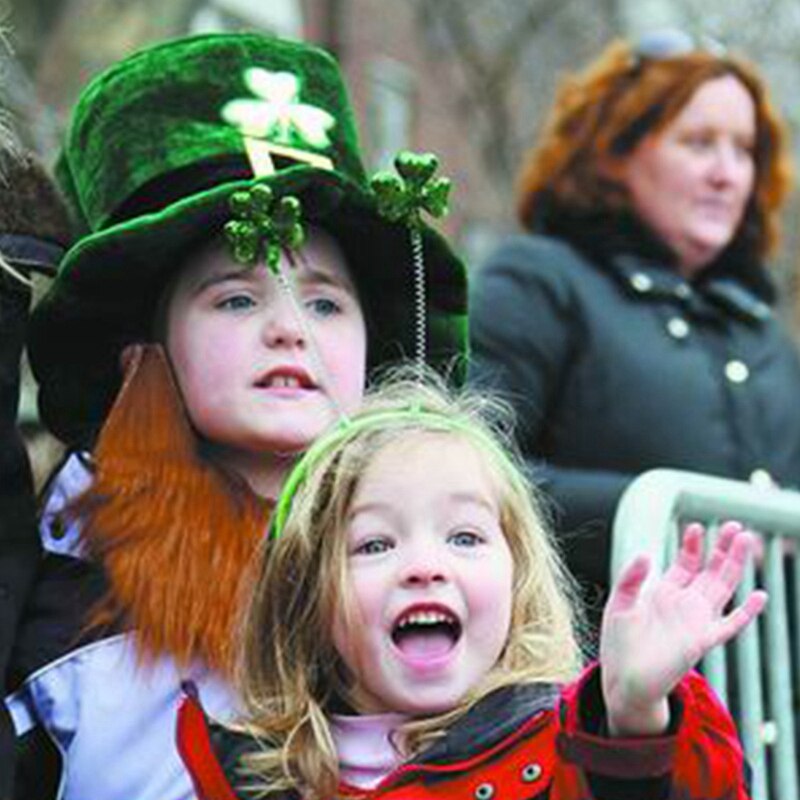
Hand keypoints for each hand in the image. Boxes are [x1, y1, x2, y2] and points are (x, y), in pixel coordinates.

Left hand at [600, 521, 766, 736]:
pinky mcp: (702, 642)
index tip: (695, 526)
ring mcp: (696, 622)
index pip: (685, 563)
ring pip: (723, 589)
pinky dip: (746, 612)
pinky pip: (730, 626)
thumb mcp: (620, 603)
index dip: (692, 545)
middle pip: (710, 571)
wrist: (623, 680)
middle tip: (733, 526)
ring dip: (734, 567)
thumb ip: (631, 578)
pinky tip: (759, 596)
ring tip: (746, 542)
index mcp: (664, 593)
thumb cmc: (619, 644)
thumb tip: (647, 553)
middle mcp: (684, 604)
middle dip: (722, 548)